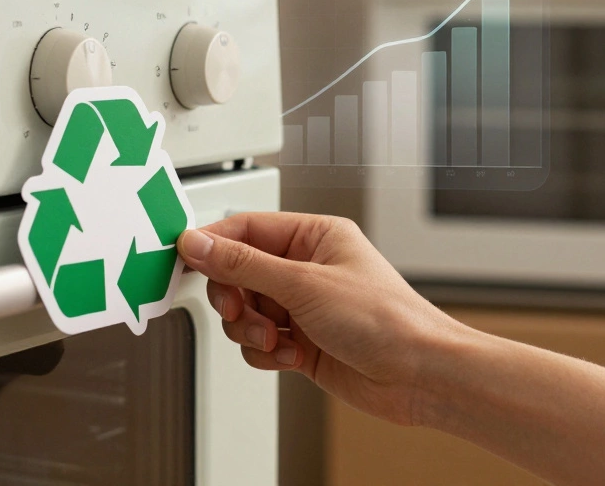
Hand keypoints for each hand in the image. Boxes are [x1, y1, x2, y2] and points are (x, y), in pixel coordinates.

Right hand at [177, 212, 459, 425]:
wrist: (419, 375)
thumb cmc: (386, 320)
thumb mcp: (304, 284)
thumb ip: (245, 265)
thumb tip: (200, 243)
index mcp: (314, 236)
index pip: (246, 229)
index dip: (214, 245)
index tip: (186, 260)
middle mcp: (307, 268)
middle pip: (238, 274)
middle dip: (234, 298)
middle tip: (239, 311)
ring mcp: (303, 307)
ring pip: (245, 312)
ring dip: (250, 331)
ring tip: (276, 340)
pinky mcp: (302, 342)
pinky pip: (259, 343)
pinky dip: (266, 353)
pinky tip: (292, 357)